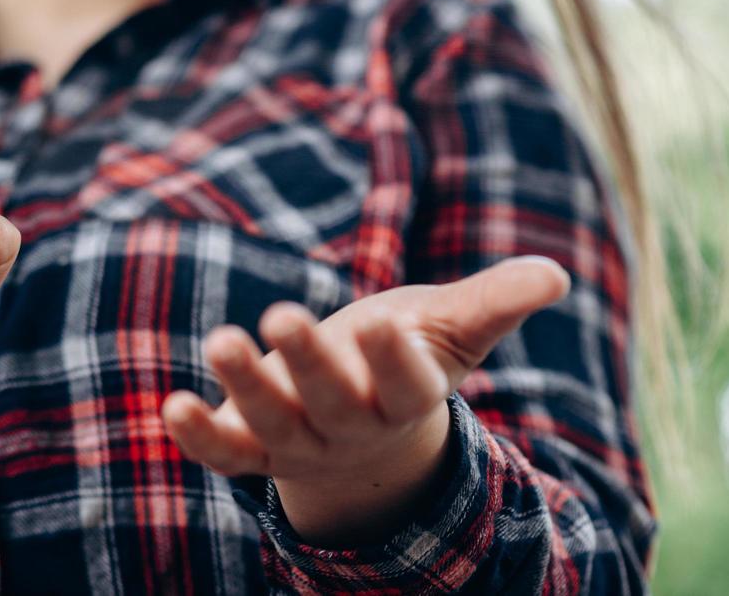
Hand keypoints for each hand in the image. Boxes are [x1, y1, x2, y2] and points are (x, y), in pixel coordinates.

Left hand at [161, 257, 569, 546]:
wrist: (362, 431)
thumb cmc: (407, 357)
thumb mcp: (451, 328)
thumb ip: (496, 301)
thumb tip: (556, 275)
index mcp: (405, 396)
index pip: (407, 384)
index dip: (396, 360)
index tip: (385, 323)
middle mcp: (351, 426)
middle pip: (331, 402)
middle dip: (309, 362)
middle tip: (285, 314)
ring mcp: (299, 442)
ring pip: (273, 422)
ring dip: (245, 385)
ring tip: (223, 337)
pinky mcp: (252, 447)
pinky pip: (226, 453)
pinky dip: (199, 435)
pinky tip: (171, 405)